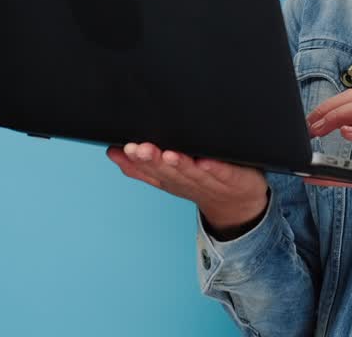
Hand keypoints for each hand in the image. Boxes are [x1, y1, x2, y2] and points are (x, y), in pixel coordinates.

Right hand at [106, 142, 269, 233]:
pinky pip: (224, 173)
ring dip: (179, 164)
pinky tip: (204, 161)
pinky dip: (214, 168)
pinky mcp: (235, 178)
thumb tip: (113, 152)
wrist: (238, 204)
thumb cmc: (201, 181)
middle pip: (168, 172)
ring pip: (192, 172)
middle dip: (153, 160)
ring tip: (167, 154)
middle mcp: (188, 182)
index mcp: (171, 180)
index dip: (136, 162)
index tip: (123, 149)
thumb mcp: (169, 177)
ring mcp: (211, 181)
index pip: (150, 171)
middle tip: (139, 148)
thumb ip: (142, 167)